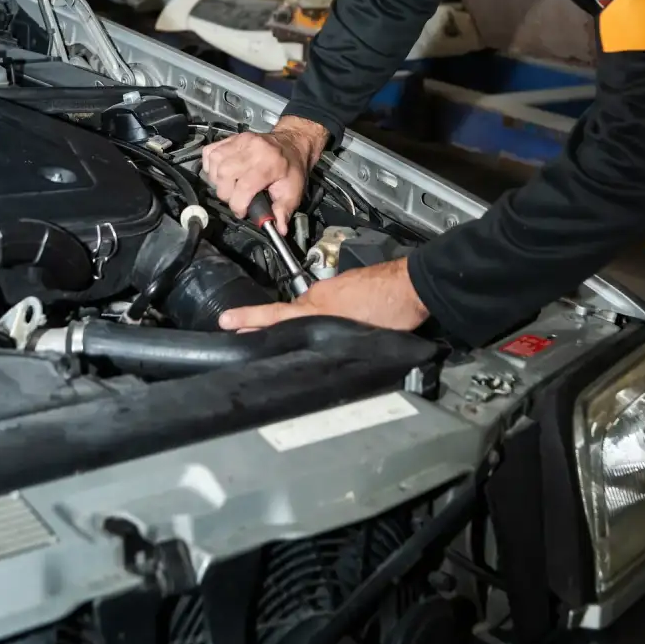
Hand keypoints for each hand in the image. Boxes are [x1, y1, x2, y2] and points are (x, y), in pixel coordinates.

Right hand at [202, 116, 327, 233]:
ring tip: (228, 186)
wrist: (292, 144)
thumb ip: (284, 211)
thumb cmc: (291, 167)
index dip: (238, 205)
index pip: (244, 187)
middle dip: (226, 193)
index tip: (242, 211)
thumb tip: (278, 228)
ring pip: (215, 162)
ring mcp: (241, 140)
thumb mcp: (294, 191)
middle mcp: (254, 149)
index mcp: (270, 164)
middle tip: (235, 198)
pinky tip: (221, 173)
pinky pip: (210, 151)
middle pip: (224, 174)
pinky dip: (210, 165)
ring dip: (216, 179)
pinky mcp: (233, 138)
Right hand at [219, 259, 428, 332]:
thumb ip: (337, 344)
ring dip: (311, 320)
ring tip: (317, 336)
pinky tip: (343, 322)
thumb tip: (322, 360)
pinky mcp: (350, 285)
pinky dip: (329, 312)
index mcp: (319, 308)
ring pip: (313, 308)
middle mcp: (322, 295)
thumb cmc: (394, 308)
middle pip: (291, 313)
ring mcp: (336, 287)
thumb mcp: (362, 336)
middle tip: (255, 333)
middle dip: (278, 325)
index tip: (226, 320)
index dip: (249, 319)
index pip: (276, 314)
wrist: (418, 283)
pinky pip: (329, 301)